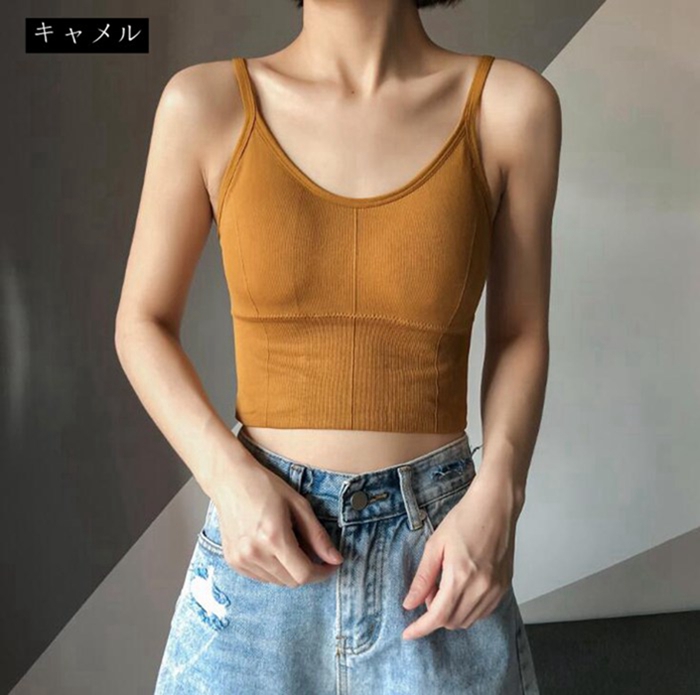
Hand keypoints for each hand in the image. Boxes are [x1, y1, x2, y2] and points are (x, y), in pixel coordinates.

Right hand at [208, 450, 343, 586]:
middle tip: (314, 554)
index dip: (322, 573)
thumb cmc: (265, 486)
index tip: (331, 565)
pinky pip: (261, 578)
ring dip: (290, 571)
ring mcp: (241, 559)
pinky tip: (273, 549)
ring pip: (277, 582)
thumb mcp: (298, 504)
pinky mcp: (233, 561)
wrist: (230, 480)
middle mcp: (254, 553)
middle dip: (308, 572)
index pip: (304, 574)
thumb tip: (336, 559)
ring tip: (291, 546)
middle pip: (291, 582)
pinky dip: (274, 570)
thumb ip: (317, 535)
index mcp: (274, 537)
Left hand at [401, 473, 520, 639]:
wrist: (495, 506)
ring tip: (444, 585)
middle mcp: (481, 588)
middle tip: (428, 590)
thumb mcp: (435, 545)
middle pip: (452, 622)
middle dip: (434, 615)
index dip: (420, 628)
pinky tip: (461, 589)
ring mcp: (496, 589)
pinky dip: (467, 609)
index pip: (437, 616)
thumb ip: (423, 578)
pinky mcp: (504, 586)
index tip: (408, 633)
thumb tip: (410, 603)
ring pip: (468, 620)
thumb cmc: (465, 518)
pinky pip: (483, 612)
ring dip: (451, 613)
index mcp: (460, 577)